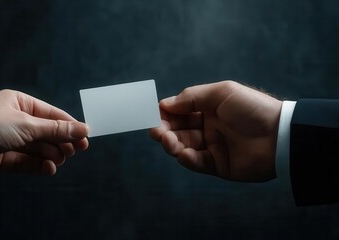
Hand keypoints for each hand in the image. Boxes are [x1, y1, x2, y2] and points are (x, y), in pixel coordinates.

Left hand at [0, 89, 88, 174]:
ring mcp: (9, 138)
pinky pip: (26, 160)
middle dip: (61, 142)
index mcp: (20, 103)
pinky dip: (39, 165)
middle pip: (46, 132)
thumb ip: (56, 129)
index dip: (69, 126)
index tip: (85, 138)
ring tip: (60, 161)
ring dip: (51, 154)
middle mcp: (16, 119)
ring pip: (38, 147)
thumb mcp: (28, 125)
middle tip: (75, 152)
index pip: (51, 114)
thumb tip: (83, 129)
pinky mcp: (4, 156)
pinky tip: (50, 168)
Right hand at [150, 81, 281, 181]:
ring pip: (183, 147)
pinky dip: (187, 159)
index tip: (153, 114)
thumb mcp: (221, 93)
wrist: (280, 135)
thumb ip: (192, 97)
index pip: (179, 112)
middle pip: (177, 130)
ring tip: (168, 142)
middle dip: (164, 130)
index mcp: (208, 109)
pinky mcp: (218, 166)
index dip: (165, 113)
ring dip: (172, 144)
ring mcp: (212, 147)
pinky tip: (184, 154)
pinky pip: (197, 162)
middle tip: (156, 132)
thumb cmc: (252, 108)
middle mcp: (207, 128)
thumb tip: (164, 103)